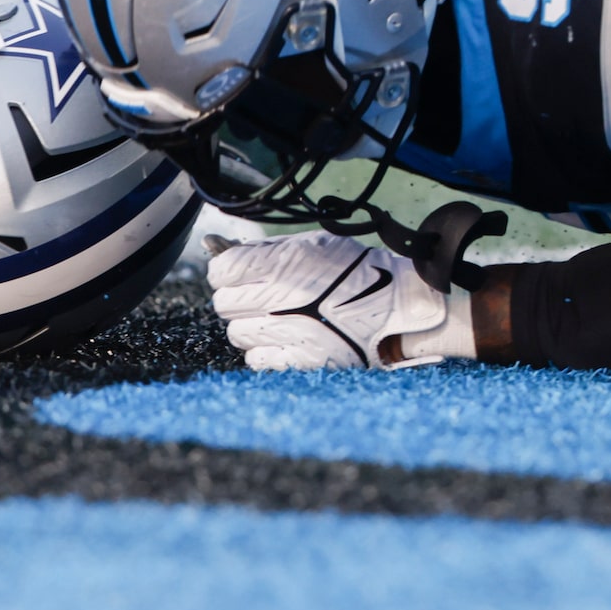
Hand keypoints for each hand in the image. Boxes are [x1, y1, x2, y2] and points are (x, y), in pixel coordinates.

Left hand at [205, 231, 465, 371]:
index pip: (221, 271)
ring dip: (252, 325)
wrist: (398, 310)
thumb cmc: (355, 272)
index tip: (245, 272)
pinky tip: (291, 338)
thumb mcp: (309, 246)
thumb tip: (212, 246)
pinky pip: (256, 359)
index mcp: (280, 266)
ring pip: (237, 333)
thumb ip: (259, 249)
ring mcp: (285, 336)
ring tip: (284, 318)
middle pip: (224, 303)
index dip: (231, 270)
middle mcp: (277, 302)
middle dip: (241, 297)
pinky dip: (267, 350)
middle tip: (269, 295)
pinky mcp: (296, 364)